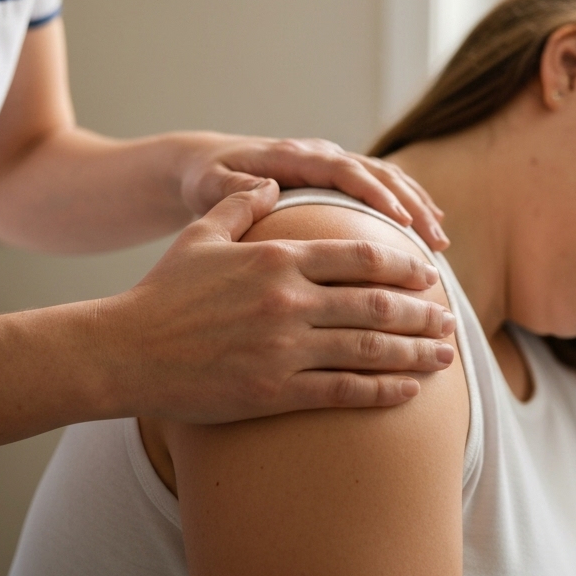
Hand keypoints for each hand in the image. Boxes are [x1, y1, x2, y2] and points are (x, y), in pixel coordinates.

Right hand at [104, 181, 455, 423]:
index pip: (358, 254)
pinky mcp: (276, 392)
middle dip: (421, 311)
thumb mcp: (202, 234)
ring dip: (415, 353)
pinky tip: (408, 392)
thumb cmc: (164, 291)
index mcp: (277, 257)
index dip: (401, 262)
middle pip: (375, 303)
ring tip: (445, 355)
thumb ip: (243, 204)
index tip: (426, 270)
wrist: (128, 350)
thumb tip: (275, 183)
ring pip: (369, 349)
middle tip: (448, 315)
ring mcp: (285, 349)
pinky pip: (343, 391)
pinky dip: (381, 391)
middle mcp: (289, 301)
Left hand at [177, 133, 448, 250]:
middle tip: (436, 241)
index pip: (344, 172)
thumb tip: (264, 192)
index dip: (375, 195)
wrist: (206, 162)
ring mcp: (329, 163)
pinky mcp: (333, 178)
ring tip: (440, 243)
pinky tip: (425, 233)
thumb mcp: (210, 184)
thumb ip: (234, 190)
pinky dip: (405, 205)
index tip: (402, 223)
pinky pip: (378, 187)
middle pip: (376, 174)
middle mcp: (318, 155)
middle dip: (410, 205)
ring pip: (385, 179)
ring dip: (416, 206)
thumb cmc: (206, 178)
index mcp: (294, 157)